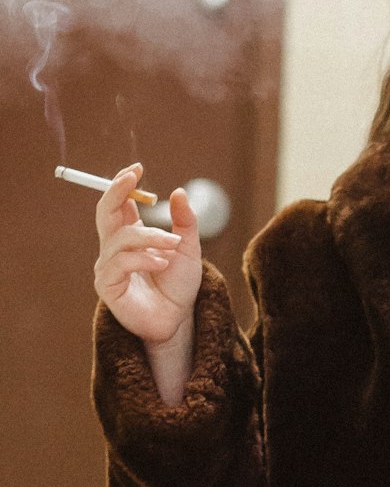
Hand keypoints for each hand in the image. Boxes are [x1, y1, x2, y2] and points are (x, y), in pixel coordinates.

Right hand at [94, 164, 202, 344]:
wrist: (179, 318)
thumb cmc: (179, 285)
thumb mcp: (188, 248)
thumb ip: (184, 221)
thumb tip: (178, 192)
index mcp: (131, 235)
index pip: (119, 203)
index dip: (123, 184)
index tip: (137, 168)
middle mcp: (115, 248)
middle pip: (105, 211)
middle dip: (116, 191)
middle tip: (134, 177)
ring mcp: (108, 266)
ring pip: (121, 238)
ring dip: (151, 237)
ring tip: (172, 246)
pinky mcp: (107, 286)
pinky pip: (120, 263)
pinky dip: (144, 259)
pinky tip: (162, 265)